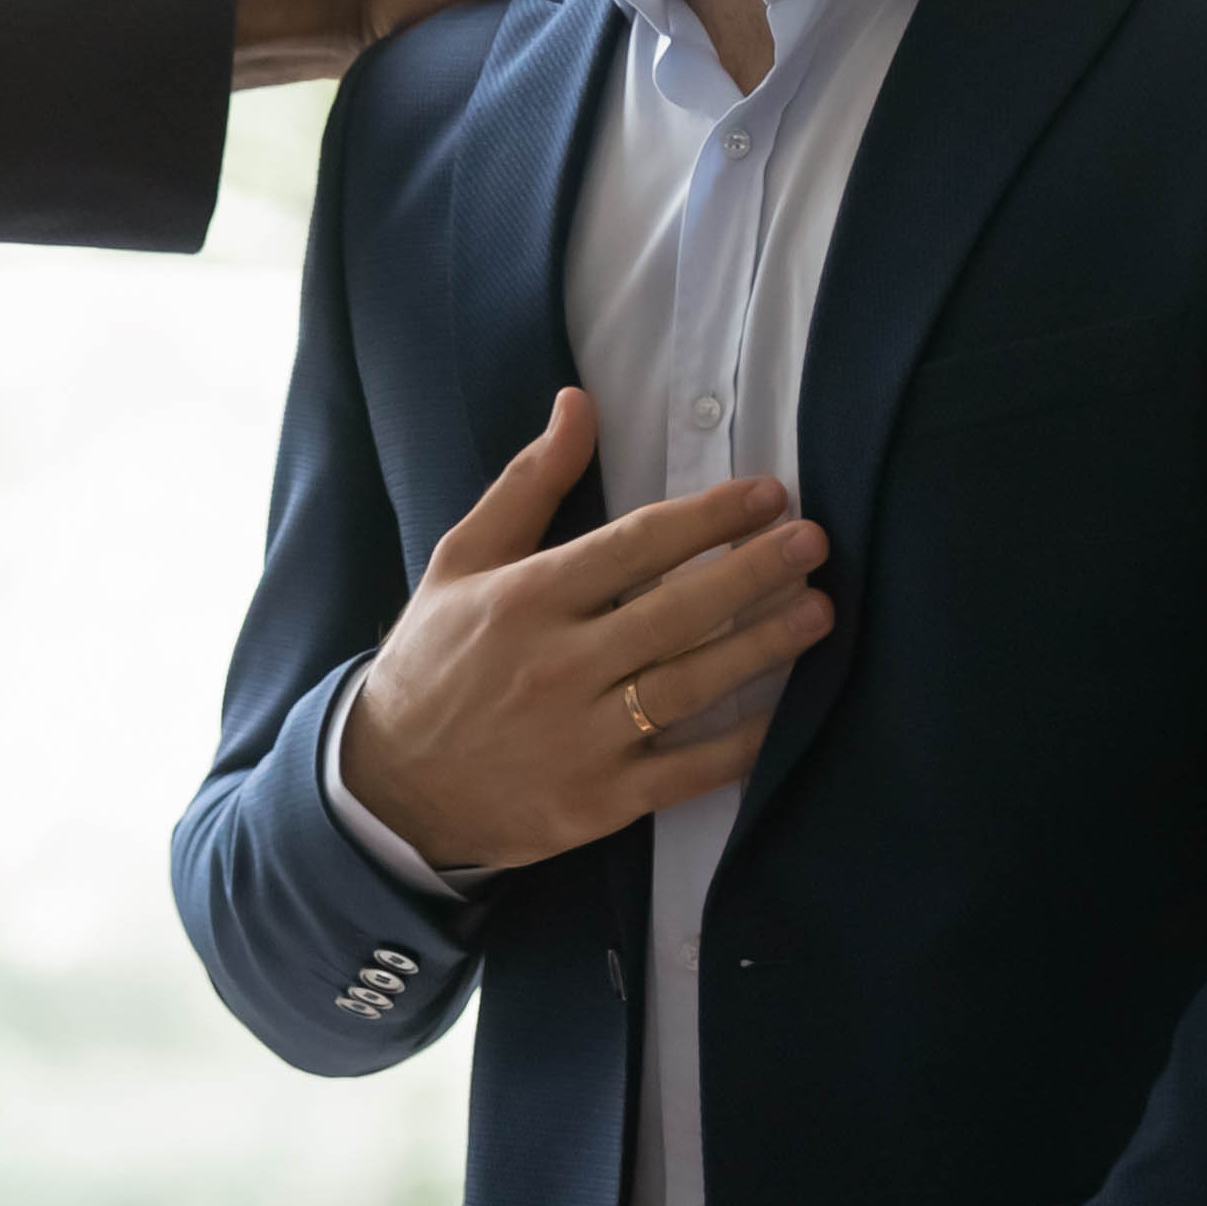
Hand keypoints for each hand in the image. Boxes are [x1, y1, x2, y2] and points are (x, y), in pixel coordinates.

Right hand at [336, 390, 832, 875]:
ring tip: (818, 612)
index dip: (708, 517)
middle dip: (753, 574)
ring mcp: (579, 738)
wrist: (389, 785)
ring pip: (688, 686)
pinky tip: (784, 715)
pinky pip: (683, 772)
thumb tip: (579, 403)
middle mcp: (557, 665)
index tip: (768, 496)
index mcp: (526, 598)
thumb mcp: (462, 560)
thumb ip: (528, 483)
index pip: (635, 546)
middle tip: (813, 544)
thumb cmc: (434, 659)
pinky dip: (738, 747)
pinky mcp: (596, 802)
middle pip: (675, 611)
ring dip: (761, 648)